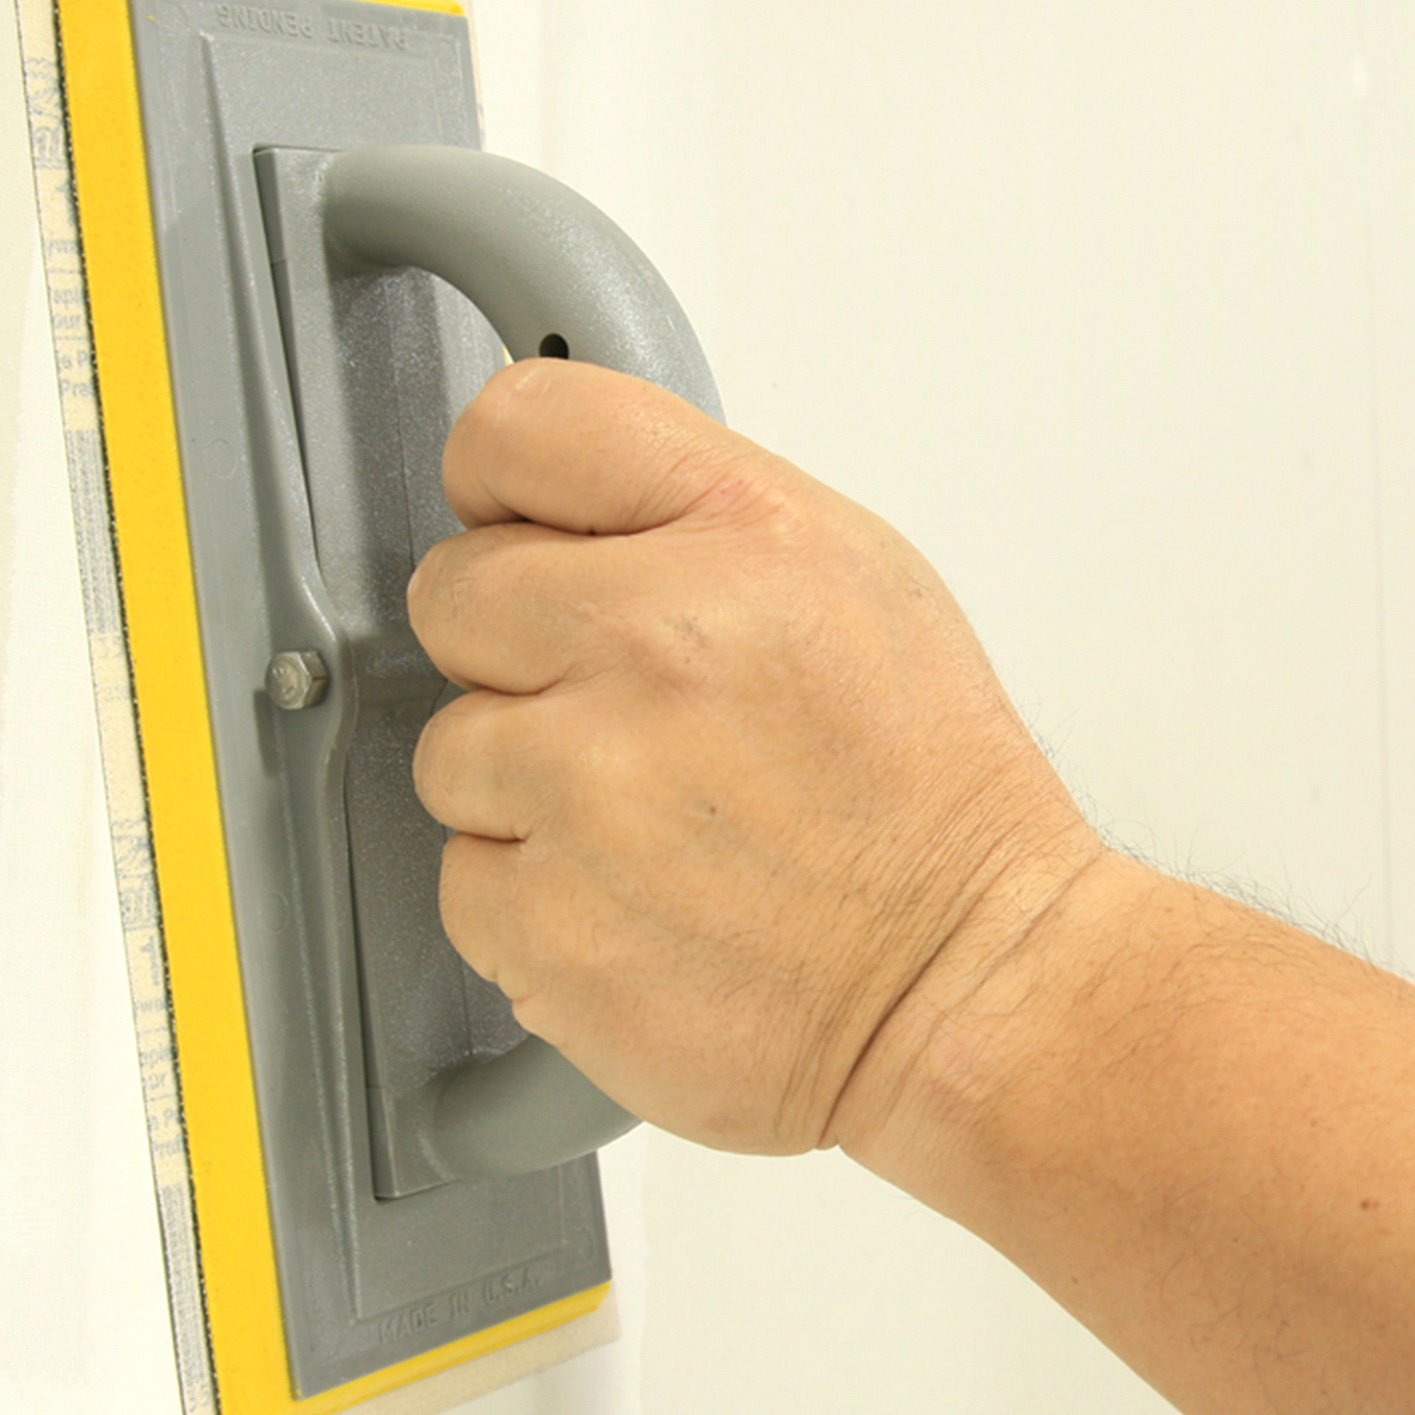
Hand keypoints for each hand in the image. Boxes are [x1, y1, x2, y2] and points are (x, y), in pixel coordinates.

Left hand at [408, 360, 1097, 1156]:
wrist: (966, 989)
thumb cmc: (924, 796)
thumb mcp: (856, 576)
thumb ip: (694, 514)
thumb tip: (560, 510)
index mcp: (739, 533)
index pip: (520, 426)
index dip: (496, 482)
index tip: (512, 526)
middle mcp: (652, 644)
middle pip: (451, 593)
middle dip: (512, 650)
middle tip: (615, 710)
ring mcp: (587, 787)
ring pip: (448, 748)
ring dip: (520, 788)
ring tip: (643, 821)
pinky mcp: (546, 918)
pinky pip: (462, 877)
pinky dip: (528, 899)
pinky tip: (628, 898)